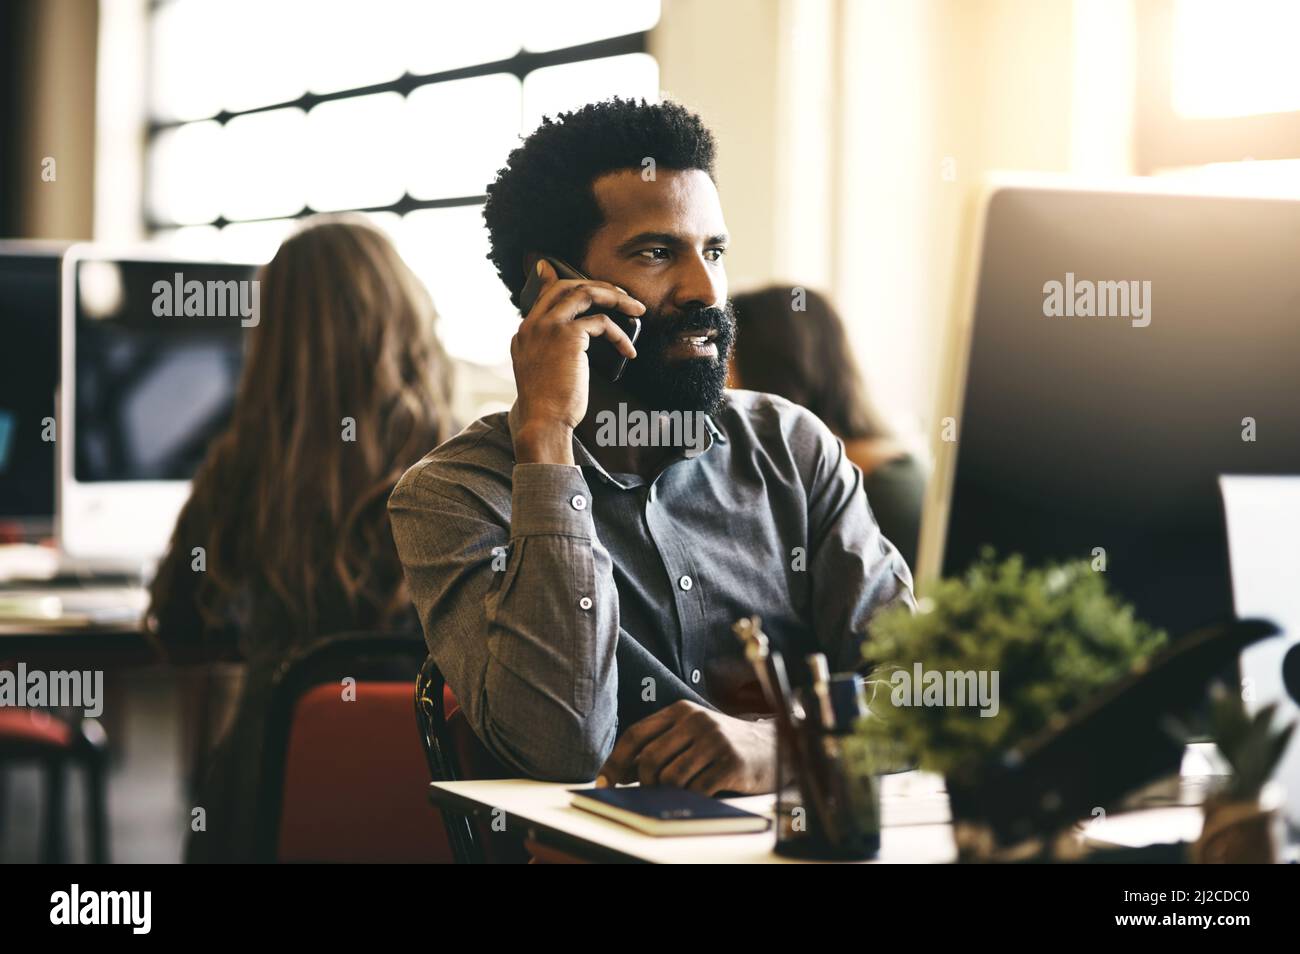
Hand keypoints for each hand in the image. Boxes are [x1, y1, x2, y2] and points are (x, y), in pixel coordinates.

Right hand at [511, 259, 642, 464]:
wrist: (543, 422)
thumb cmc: (549, 406)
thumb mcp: (543, 372)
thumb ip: (551, 351)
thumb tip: (578, 343)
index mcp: (525, 333)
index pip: (545, 294)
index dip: (566, 282)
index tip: (588, 282)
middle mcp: (533, 324)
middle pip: (567, 286)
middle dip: (598, 286)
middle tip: (622, 295)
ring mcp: (548, 327)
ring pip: (585, 293)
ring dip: (615, 297)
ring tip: (636, 308)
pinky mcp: (568, 336)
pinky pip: (602, 322)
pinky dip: (619, 334)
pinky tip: (628, 350)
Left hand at [598, 700, 775, 794]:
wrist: (774, 746)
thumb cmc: (724, 743)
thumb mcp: (693, 733)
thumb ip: (663, 744)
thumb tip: (624, 772)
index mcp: (681, 710)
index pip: (636, 734)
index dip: (616, 760)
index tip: (605, 781)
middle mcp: (696, 721)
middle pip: (649, 759)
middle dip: (643, 783)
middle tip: (649, 792)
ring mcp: (715, 742)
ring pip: (670, 777)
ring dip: (669, 792)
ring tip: (681, 790)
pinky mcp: (731, 764)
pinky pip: (696, 790)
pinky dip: (691, 797)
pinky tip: (701, 793)